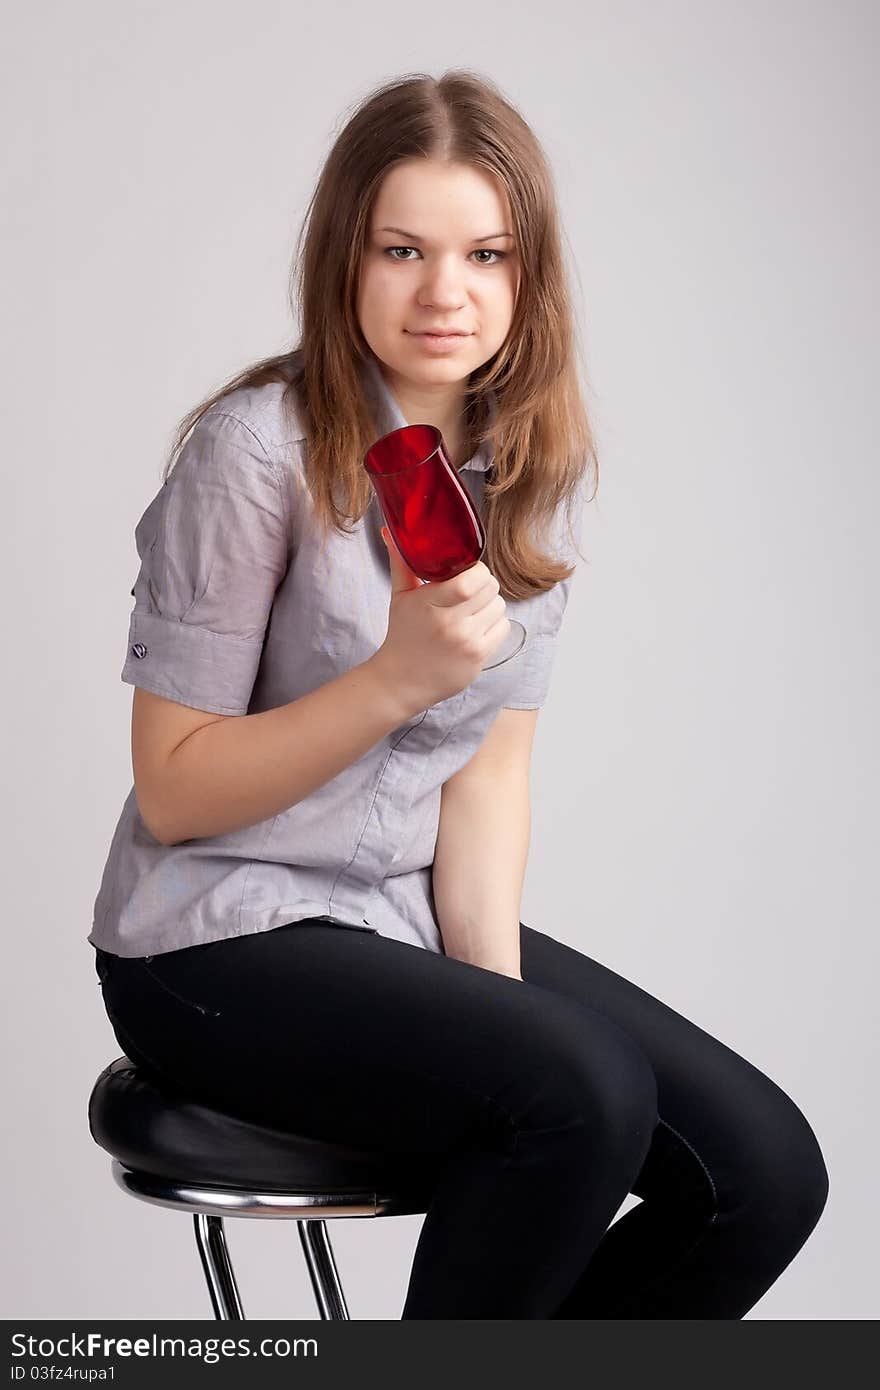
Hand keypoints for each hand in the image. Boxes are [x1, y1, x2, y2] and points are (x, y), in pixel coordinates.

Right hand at [373, 525, 510, 711]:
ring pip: (499, 606)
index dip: (478, 571)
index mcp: (429, 604)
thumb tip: (390, 531)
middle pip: (490, 588)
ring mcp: (466, 643)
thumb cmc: (402, 634)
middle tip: (470, 590)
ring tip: (472, 610)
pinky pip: (503, 627)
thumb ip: (402, 562)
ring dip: (489, 604)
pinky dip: (494, 624)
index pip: (471, 580)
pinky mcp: (479, 658)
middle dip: (484, 584)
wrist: (402, 681)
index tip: (469, 572)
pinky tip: (476, 627)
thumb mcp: (400, 597)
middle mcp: (450, 624)